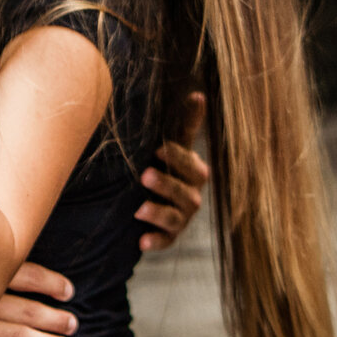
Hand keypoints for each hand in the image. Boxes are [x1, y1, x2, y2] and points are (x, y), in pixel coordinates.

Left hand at [138, 91, 208, 251]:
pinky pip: (165, 241)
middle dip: (166, 184)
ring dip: (159, 213)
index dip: (177, 157)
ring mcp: (181, 218)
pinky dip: (155, 241)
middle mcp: (191, 195)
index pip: (191, 165)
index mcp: (193, 172)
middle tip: (144, 175)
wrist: (148, 195)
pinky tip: (141, 240)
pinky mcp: (168, 236)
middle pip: (186, 193)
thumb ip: (185, 125)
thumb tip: (198, 94)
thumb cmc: (164, 164)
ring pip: (176, 218)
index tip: (158, 149)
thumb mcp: (173, 144)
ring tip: (138, 209)